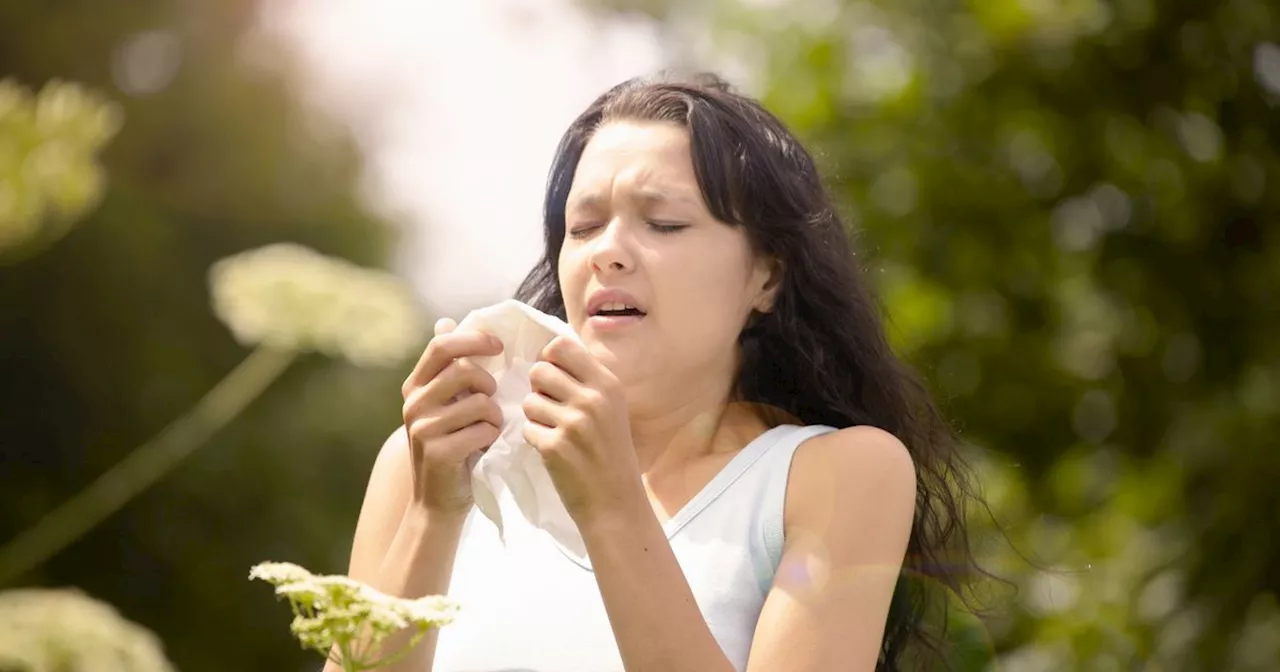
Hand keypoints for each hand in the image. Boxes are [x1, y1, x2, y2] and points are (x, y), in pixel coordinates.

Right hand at [401, 318, 503, 514]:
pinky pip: (484, 429)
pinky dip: (493, 437)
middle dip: (490, 384)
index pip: (442, 345)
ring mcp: (423, 428)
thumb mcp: (444, 405)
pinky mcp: (439, 451)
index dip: (473, 339)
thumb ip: (447, 368)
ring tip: (487, 430)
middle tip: (491, 402)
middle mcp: (414, 403)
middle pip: (465, 371)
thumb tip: (445, 321)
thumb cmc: (451, 447)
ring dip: (495, 416)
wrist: (437, 502)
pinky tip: (484, 447)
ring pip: (481, 402)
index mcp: (415, 386)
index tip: (498, 346)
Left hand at [521, 336, 645, 526]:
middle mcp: (592, 399)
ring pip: (530, 400)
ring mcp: (573, 423)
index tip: (554, 378)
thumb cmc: (611, 452)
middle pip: (540, 370)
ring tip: (555, 431)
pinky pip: (527, 428)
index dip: (549, 359)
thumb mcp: (611, 408)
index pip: (561, 346)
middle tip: (552, 408)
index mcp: (607, 384)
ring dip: (536, 416)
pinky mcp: (554, 446)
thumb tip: (548, 356)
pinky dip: (536, 438)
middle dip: (539, 388)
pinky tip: (554, 450)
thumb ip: (586, 380)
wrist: (616, 502)